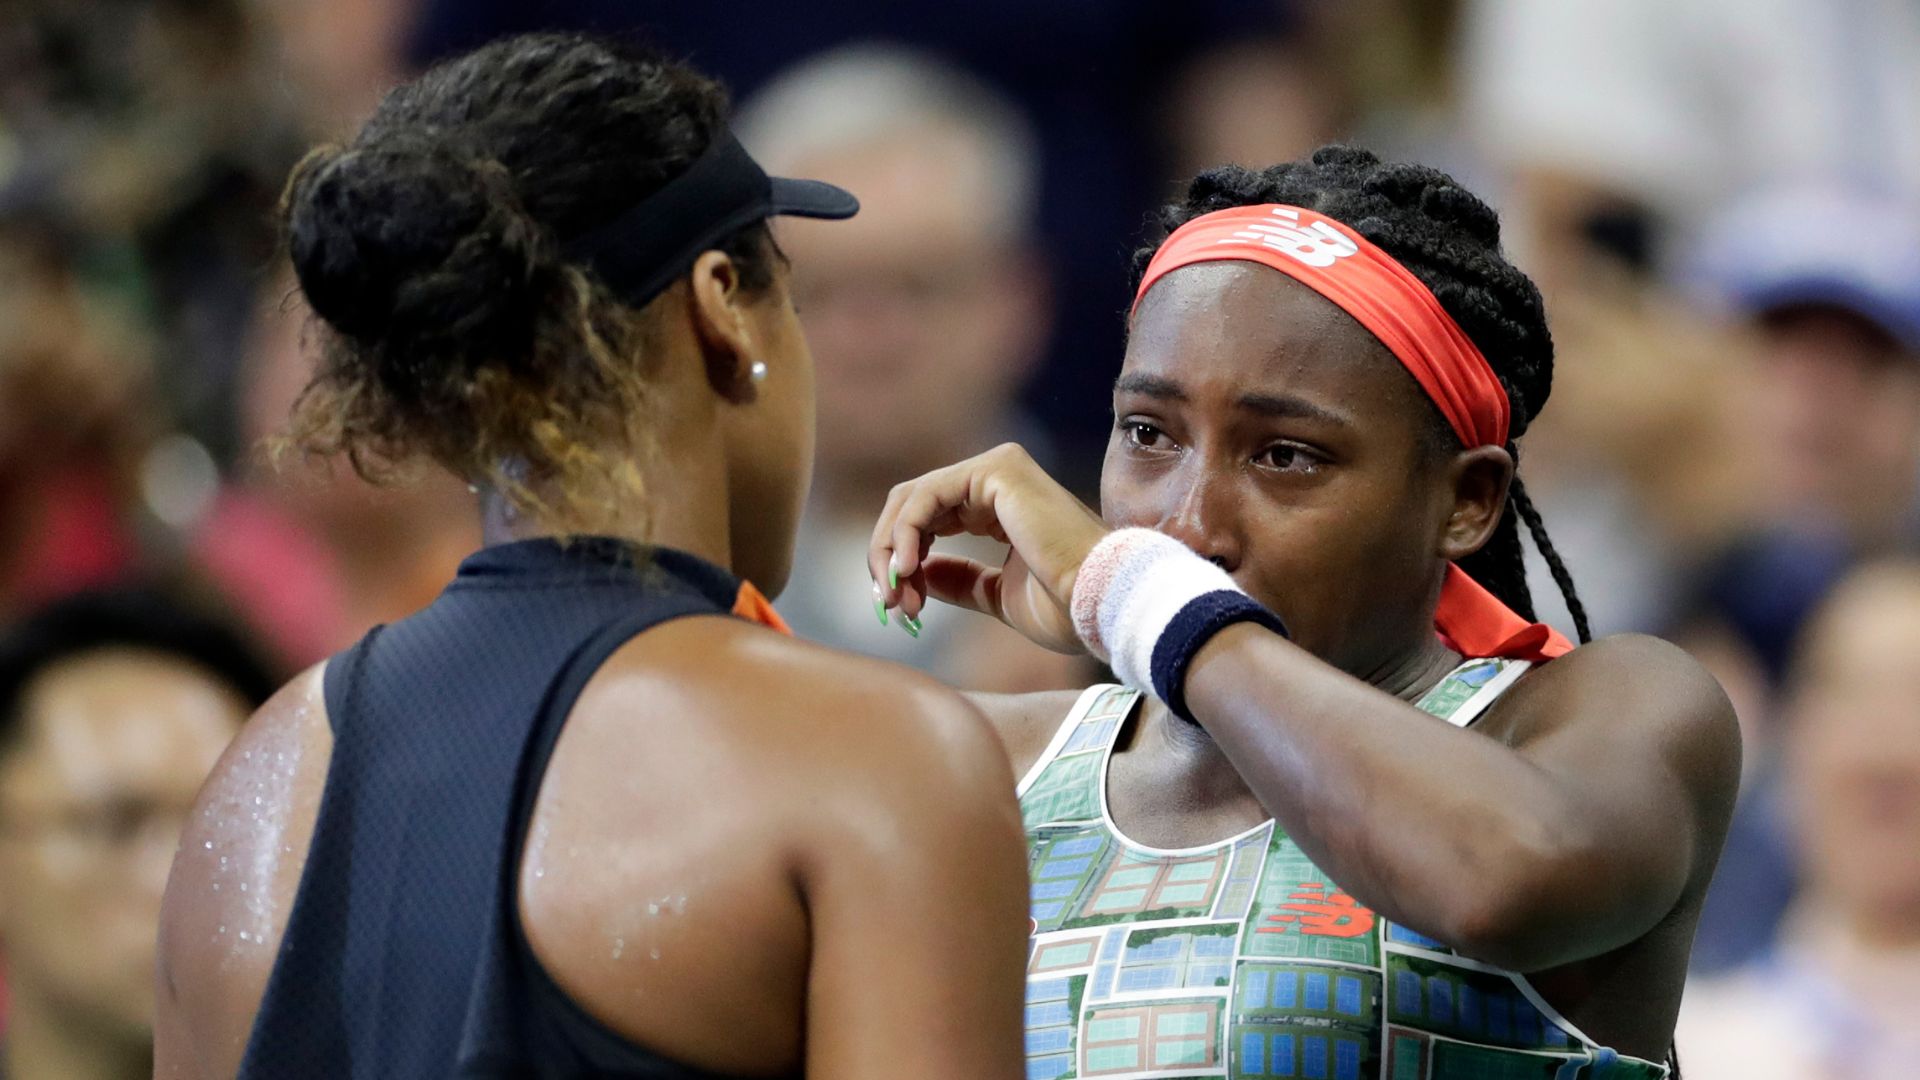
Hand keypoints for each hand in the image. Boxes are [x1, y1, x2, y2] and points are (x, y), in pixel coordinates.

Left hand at [869, 444, 1109, 654]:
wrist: (1099, 602)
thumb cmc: (1066, 606)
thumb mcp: (997, 596)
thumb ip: (960, 581)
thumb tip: (919, 575)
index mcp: (1001, 505)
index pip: (929, 520)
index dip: (902, 560)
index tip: (898, 606)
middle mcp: (997, 478)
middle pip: (912, 506)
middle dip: (889, 556)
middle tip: (888, 603)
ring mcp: (997, 468)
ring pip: (911, 499)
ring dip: (890, 550)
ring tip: (895, 596)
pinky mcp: (995, 469)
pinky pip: (924, 497)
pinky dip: (903, 535)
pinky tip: (905, 570)